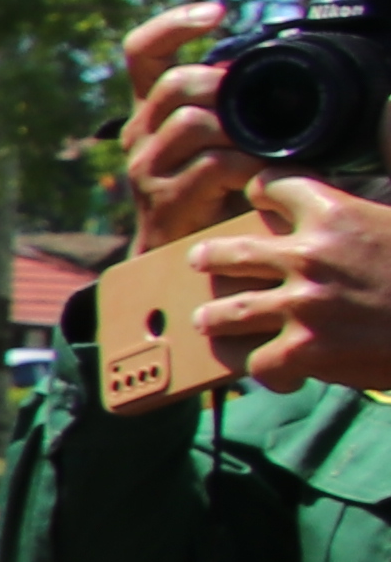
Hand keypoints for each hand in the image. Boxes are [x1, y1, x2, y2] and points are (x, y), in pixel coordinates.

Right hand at [120, 7, 256, 252]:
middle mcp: (138, 133)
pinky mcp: (163, 199)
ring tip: (265, 144)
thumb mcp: (217, 141)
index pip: (142, 52)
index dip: (174, 24)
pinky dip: (247, 167)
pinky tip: (264, 175)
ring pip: (193, 123)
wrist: (180, 260)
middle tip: (256, 99)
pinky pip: (211, 166)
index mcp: (150, 110)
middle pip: (175, 84)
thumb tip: (283, 70)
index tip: (218, 11)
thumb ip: (233, 109)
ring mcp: (146, 167)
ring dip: (240, 130)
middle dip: (223, 84)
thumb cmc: (212, 194)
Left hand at [196, 178, 390, 395]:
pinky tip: (279, 375)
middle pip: (231, 251)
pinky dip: (264, 371)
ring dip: (215, 318)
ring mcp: (301, 304)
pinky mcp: (306, 350)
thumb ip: (359, 219)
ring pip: (228, 310)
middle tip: (201, 260)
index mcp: (334, 212)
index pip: (270, 186)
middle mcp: (307, 254)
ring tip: (207, 320)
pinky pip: (257, 362)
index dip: (260, 191)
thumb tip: (335, 211)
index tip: (254, 197)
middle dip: (212, 257)